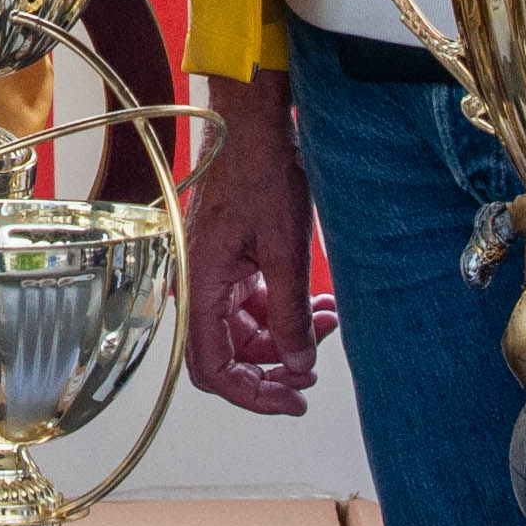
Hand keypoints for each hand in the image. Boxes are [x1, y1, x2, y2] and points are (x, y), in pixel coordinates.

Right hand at [182, 69, 328, 414]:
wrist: (254, 123)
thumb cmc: (262, 171)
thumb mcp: (286, 250)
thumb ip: (290, 315)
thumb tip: (300, 366)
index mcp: (200, 283)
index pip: (212, 367)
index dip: (252, 395)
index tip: (292, 402)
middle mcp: (198, 283)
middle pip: (229, 354)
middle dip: (276, 365)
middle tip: (316, 368)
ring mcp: (212, 273)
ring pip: (244, 332)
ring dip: (286, 336)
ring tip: (327, 323)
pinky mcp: (229, 261)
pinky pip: (252, 305)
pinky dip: (283, 311)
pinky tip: (317, 304)